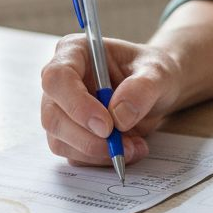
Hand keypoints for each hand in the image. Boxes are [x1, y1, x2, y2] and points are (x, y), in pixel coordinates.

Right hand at [40, 34, 182, 166]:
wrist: (157, 91)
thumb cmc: (152, 72)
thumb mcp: (159, 73)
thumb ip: (142, 88)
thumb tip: (118, 116)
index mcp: (74, 52)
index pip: (57, 78)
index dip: (77, 104)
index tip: (107, 125)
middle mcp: (61, 82)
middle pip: (53, 116)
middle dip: (87, 138)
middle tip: (121, 146)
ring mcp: (61, 110)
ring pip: (60, 141)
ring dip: (97, 153)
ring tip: (134, 147)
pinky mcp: (69, 135)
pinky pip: (74, 155)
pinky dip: (101, 160)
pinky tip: (129, 149)